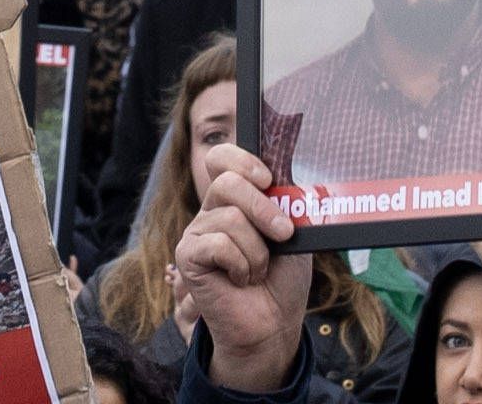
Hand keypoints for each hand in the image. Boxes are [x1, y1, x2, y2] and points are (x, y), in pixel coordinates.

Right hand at [176, 144, 313, 391]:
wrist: (274, 323)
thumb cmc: (283, 278)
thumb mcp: (293, 232)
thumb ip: (284, 203)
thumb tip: (283, 178)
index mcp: (235, 199)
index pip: (222, 159)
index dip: (241, 160)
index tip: (268, 179)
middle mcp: (212, 211)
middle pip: (227, 183)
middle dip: (262, 208)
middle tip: (283, 234)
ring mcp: (197, 233)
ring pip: (230, 219)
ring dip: (257, 251)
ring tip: (257, 271)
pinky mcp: (188, 256)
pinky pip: (218, 245)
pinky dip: (240, 265)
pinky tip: (240, 280)